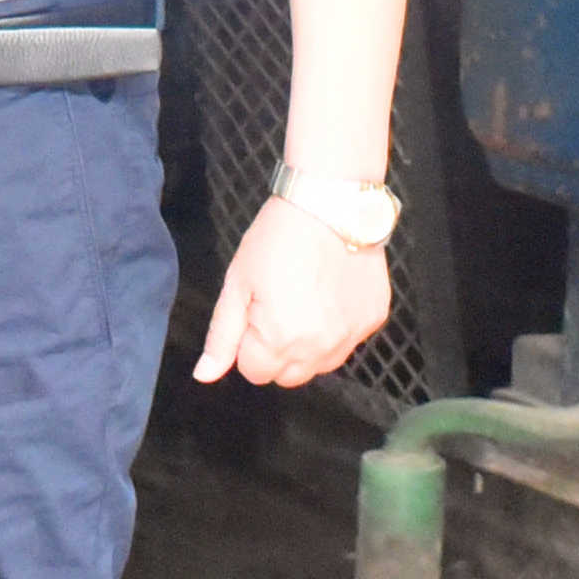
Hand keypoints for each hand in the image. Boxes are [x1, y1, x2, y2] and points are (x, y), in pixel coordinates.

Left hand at [194, 193, 393, 390]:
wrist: (330, 203)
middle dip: (276, 351)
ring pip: (320, 364)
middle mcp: (319, 348)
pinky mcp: (373, 320)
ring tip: (305, 299)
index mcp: (279, 341)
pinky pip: (348, 342)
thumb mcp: (237, 283)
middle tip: (278, 306)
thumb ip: (222, 336)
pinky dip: (337, 328)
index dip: (248, 342)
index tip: (255, 310)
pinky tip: (330, 293)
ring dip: (308, 345)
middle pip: (288, 376)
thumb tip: (205, 375)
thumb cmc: (277, 238)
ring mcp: (351, 336)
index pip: (254, 372)